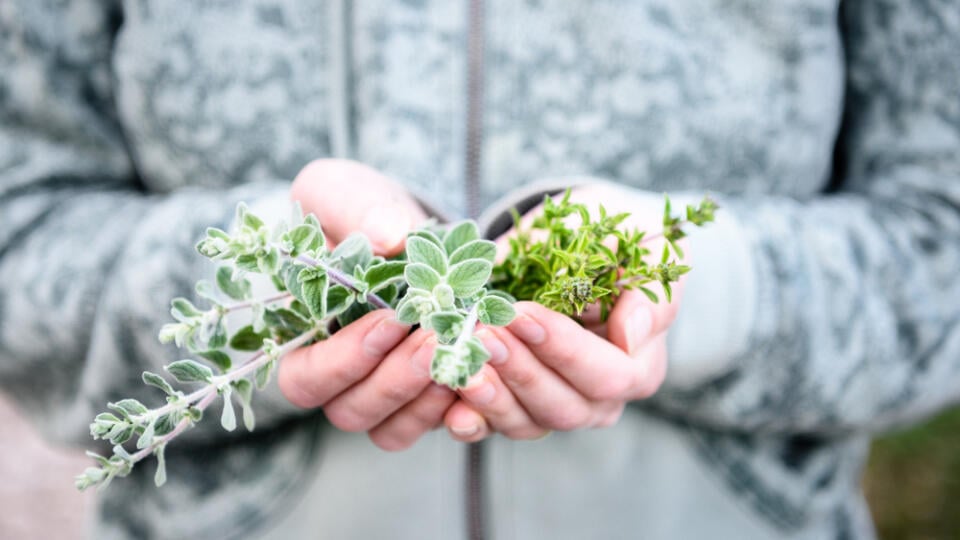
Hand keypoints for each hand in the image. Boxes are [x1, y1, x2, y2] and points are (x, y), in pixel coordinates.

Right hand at [278, 159, 454, 450]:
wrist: (406, 226)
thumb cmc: (357, 212)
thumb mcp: (343, 192)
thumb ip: (354, 209)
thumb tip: (390, 236)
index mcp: (302, 339)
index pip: (307, 378)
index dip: (345, 359)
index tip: (392, 319)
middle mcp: (340, 378)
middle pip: (352, 411)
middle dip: (395, 379)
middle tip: (435, 337)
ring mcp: (383, 394)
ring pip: (392, 429)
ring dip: (426, 399)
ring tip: (461, 351)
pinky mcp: (425, 396)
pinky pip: (436, 425)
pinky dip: (459, 407)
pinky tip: (482, 369)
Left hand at [443, 183, 685, 440]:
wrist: (576, 248)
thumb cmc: (617, 247)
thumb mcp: (645, 253)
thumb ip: (648, 293)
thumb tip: (630, 334)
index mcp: (637, 368)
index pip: (606, 375)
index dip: (564, 350)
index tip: (523, 314)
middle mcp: (597, 401)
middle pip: (562, 406)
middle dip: (519, 369)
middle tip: (482, 330)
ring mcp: (551, 409)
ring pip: (524, 422)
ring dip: (489, 394)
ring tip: (459, 355)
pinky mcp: (512, 408)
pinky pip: (489, 427)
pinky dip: (467, 419)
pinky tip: (447, 405)